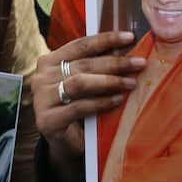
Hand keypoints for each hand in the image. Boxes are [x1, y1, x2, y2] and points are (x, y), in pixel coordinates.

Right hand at [33, 31, 144, 178]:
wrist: (64, 143)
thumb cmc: (77, 108)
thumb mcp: (84, 83)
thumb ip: (95, 67)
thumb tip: (126, 50)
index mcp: (49, 61)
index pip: (80, 45)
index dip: (105, 40)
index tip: (129, 37)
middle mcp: (42, 77)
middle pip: (83, 64)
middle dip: (115, 62)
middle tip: (139, 63)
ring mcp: (42, 99)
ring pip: (80, 83)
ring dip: (109, 81)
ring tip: (131, 83)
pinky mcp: (48, 120)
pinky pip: (79, 107)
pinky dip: (101, 102)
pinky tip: (118, 100)